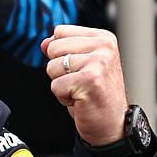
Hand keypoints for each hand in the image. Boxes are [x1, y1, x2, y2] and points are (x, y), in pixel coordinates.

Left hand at [41, 25, 128, 147]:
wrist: (112, 125)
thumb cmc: (97, 96)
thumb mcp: (81, 65)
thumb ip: (63, 49)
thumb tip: (44, 43)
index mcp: (103, 38)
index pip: (60, 32)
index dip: (61, 53)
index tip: (80, 69)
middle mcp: (104, 47)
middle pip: (53, 48)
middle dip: (59, 70)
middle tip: (80, 83)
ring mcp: (98, 62)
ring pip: (52, 67)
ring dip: (61, 85)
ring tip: (81, 91)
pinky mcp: (90, 80)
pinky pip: (55, 86)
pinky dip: (63, 98)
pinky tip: (80, 100)